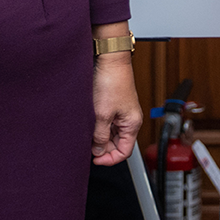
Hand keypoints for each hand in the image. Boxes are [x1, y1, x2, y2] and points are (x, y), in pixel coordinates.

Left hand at [91, 50, 141, 165]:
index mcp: (132, 124)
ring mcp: (122, 113)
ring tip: (87, 132)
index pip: (124, 152)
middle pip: (117, 144)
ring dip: (99, 136)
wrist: (110, 60)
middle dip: (102, 148)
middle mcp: (130, 120)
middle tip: (87, 145)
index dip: (109, 159)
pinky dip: (98, 126)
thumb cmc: (111, 82)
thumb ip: (100, 136)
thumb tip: (99, 151)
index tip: (95, 159)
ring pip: (111, 134)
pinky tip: (88, 123)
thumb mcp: (102, 115)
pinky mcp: (114, 106)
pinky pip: (107, 123)